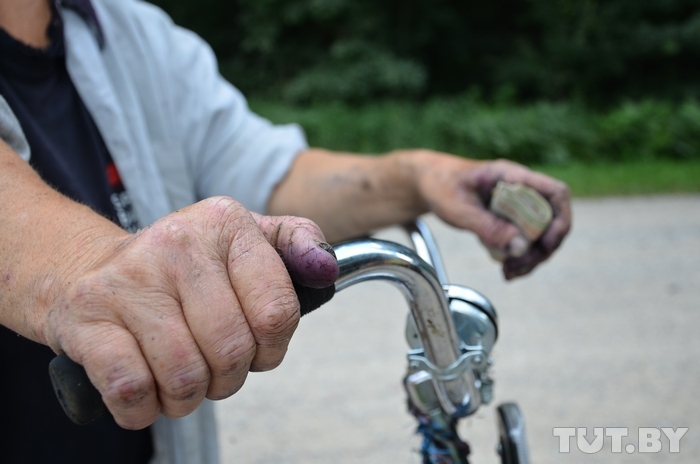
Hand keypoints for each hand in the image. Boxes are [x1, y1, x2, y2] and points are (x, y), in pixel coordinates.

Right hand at [43, 197, 337, 429]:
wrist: (90, 269)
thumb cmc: (183, 269)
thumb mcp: (244, 240)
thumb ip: (297, 246)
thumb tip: (326, 270)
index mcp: (226, 223)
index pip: (277, 311)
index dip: (272, 348)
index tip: (256, 346)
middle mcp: (178, 243)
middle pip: (232, 350)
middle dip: (229, 378)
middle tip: (214, 368)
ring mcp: (128, 279)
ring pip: (185, 376)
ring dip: (188, 397)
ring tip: (180, 378)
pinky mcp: (88, 317)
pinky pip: (132, 389)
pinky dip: (144, 408)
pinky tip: (145, 390)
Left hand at [414, 153, 570, 278]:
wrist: (427, 183)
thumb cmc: (441, 186)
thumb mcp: (460, 209)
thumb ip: (489, 227)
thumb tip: (521, 248)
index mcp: (512, 176)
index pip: (556, 193)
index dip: (560, 220)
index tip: (546, 244)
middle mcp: (521, 189)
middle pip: (552, 220)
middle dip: (542, 249)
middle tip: (519, 267)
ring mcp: (517, 205)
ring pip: (540, 235)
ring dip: (531, 258)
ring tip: (509, 273)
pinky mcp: (509, 220)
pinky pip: (524, 241)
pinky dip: (520, 258)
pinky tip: (506, 270)